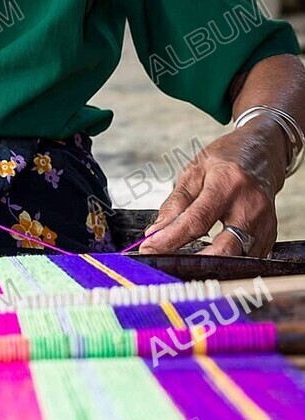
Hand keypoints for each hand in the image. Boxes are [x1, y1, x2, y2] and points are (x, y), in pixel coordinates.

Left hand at [138, 126, 282, 257]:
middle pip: (224, 248)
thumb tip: (156, 232)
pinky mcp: (270, 234)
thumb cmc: (227, 159)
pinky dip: (227, 262)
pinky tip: (211, 257)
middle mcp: (250, 204)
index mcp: (228, 183)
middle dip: (195, 264)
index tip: (150, 250)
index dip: (171, 239)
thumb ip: (176, 203)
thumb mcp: (194, 170)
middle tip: (169, 267)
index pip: (196, 220)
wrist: (263, 152)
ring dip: (211, 266)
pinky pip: (247, 258)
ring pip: (237, 258)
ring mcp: (264, 221)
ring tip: (187, 263)